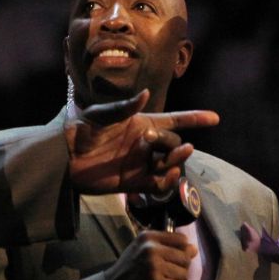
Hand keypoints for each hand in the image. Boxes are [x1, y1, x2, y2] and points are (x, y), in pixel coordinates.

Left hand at [64, 90, 218, 193]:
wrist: (63, 158)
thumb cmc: (79, 130)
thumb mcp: (100, 115)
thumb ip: (124, 108)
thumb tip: (146, 95)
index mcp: (141, 123)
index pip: (174, 119)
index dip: (194, 118)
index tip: (214, 118)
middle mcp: (145, 143)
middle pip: (173, 142)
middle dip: (170, 141)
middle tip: (148, 138)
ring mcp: (141, 163)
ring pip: (170, 163)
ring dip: (176, 159)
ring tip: (176, 153)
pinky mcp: (134, 183)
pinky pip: (158, 184)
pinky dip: (167, 181)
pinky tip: (167, 175)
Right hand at [105, 230, 196, 279]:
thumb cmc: (128, 270)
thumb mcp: (141, 250)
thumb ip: (165, 247)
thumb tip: (194, 249)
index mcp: (148, 237)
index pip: (181, 240)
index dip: (184, 252)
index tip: (177, 262)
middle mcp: (151, 248)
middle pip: (185, 258)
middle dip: (182, 271)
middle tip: (171, 279)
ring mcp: (153, 266)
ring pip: (184, 275)